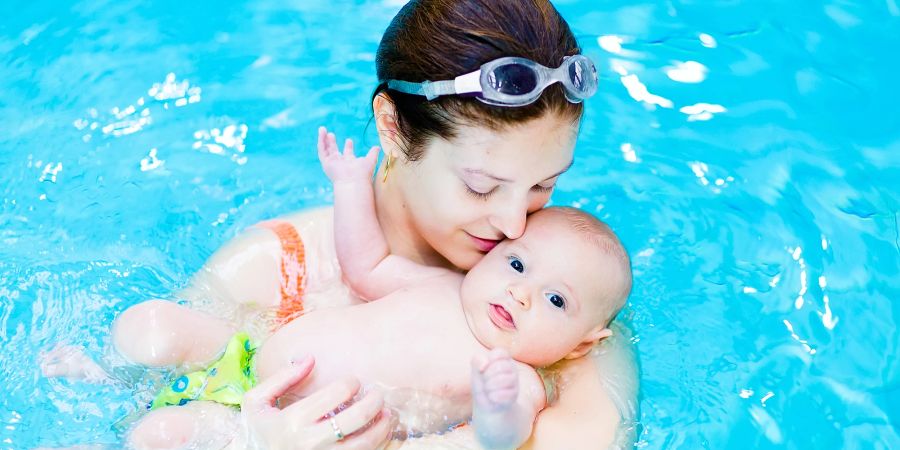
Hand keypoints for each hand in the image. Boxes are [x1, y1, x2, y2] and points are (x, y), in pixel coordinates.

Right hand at [242, 356, 391, 449]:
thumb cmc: (259, 431)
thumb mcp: (256, 402)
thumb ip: (282, 378)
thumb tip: (310, 358)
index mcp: (293, 421)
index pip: (337, 394)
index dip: (351, 383)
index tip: (354, 382)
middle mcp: (310, 443)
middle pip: (356, 419)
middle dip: (373, 402)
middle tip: (377, 394)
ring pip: (364, 444)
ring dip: (382, 427)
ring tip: (387, 414)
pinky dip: (378, 444)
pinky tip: (380, 433)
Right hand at [317, 126, 379, 184]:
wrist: (353, 181)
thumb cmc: (363, 173)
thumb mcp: (370, 160)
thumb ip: (373, 153)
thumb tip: (378, 147)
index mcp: (350, 163)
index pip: (348, 154)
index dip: (348, 147)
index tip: (349, 140)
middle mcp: (340, 163)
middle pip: (334, 151)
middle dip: (332, 143)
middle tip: (331, 134)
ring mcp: (332, 163)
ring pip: (326, 149)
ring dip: (324, 139)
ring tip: (322, 129)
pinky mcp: (326, 163)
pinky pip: (321, 150)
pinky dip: (321, 141)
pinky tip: (321, 132)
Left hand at [471, 348, 518, 411]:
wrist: (486, 404)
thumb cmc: (482, 383)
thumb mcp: (475, 370)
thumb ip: (477, 360)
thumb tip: (485, 364)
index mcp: (503, 358)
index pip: (500, 353)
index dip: (489, 360)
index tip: (482, 368)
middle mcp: (512, 368)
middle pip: (500, 367)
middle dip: (487, 375)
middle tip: (484, 381)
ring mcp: (514, 381)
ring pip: (503, 380)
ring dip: (489, 386)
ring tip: (487, 389)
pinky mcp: (514, 394)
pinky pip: (503, 394)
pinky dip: (493, 396)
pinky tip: (492, 397)